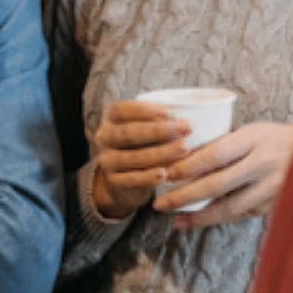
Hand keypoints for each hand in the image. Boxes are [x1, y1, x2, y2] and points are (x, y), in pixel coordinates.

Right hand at [92, 100, 190, 219]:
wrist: (123, 179)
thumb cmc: (142, 143)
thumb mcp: (144, 127)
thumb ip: (157, 120)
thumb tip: (188, 116)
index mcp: (110, 117)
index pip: (122, 110)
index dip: (145, 110)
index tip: (171, 112)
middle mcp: (104, 137)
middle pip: (128, 133)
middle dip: (159, 131)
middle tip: (186, 129)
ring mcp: (107, 160)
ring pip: (132, 157)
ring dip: (160, 153)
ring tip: (183, 149)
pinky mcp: (113, 182)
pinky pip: (131, 180)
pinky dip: (148, 177)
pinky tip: (164, 174)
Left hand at [154, 121, 292, 229]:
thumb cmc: (278, 138)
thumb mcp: (253, 132)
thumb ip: (225, 144)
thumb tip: (186, 157)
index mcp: (254, 139)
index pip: (213, 155)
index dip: (187, 166)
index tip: (166, 174)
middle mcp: (263, 164)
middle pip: (216, 185)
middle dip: (184, 197)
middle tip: (160, 204)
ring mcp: (271, 188)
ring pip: (229, 208)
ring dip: (200, 217)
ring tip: (177, 221)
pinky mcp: (277, 205)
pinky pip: (243, 214)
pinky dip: (221, 218)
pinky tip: (203, 220)